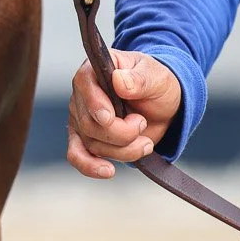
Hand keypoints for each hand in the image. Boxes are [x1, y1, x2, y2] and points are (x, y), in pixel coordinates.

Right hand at [64, 50, 182, 178]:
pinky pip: (78, 155)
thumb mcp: (156, 76)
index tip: (109, 117)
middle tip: (142, 123)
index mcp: (96, 70)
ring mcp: (82, 118)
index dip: (95, 103)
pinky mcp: (86, 139)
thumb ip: (140, 78)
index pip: (84, 83)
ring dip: (124, 149)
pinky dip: (90, 166)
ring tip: (145, 142)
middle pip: (89, 122)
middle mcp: (83, 94)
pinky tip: (107, 171)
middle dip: (121, 132)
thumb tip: (119, 81)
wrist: (161, 105)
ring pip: (92, 144)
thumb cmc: (156, 84)